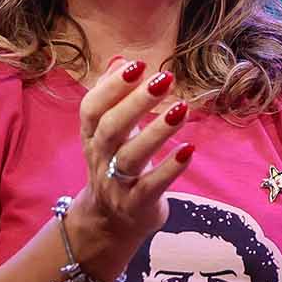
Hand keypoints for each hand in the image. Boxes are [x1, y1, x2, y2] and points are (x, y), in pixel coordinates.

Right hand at [64, 57, 195, 272]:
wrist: (111, 222)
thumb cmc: (115, 164)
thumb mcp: (108, 131)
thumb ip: (112, 95)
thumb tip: (120, 59)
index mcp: (91, 136)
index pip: (91, 108)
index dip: (111, 86)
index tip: (138, 65)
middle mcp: (100, 158)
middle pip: (111, 128)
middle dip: (135, 102)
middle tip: (164, 79)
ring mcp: (116, 184)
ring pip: (131, 156)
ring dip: (157, 131)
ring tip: (182, 109)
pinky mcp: (137, 205)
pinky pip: (151, 187)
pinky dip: (170, 169)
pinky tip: (189, 149)